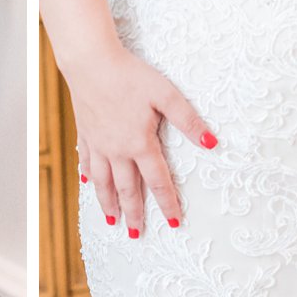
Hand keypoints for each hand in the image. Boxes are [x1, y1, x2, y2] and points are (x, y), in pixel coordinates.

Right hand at [66, 44, 214, 239]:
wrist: (90, 61)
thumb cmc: (130, 75)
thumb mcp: (165, 94)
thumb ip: (188, 121)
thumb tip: (211, 143)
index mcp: (140, 143)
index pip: (157, 181)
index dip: (167, 203)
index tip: (174, 223)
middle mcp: (117, 150)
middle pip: (127, 189)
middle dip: (134, 214)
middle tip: (137, 235)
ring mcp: (98, 144)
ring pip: (103, 182)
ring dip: (108, 203)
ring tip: (112, 221)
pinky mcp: (85, 133)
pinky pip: (87, 162)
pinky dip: (89, 176)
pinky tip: (89, 183)